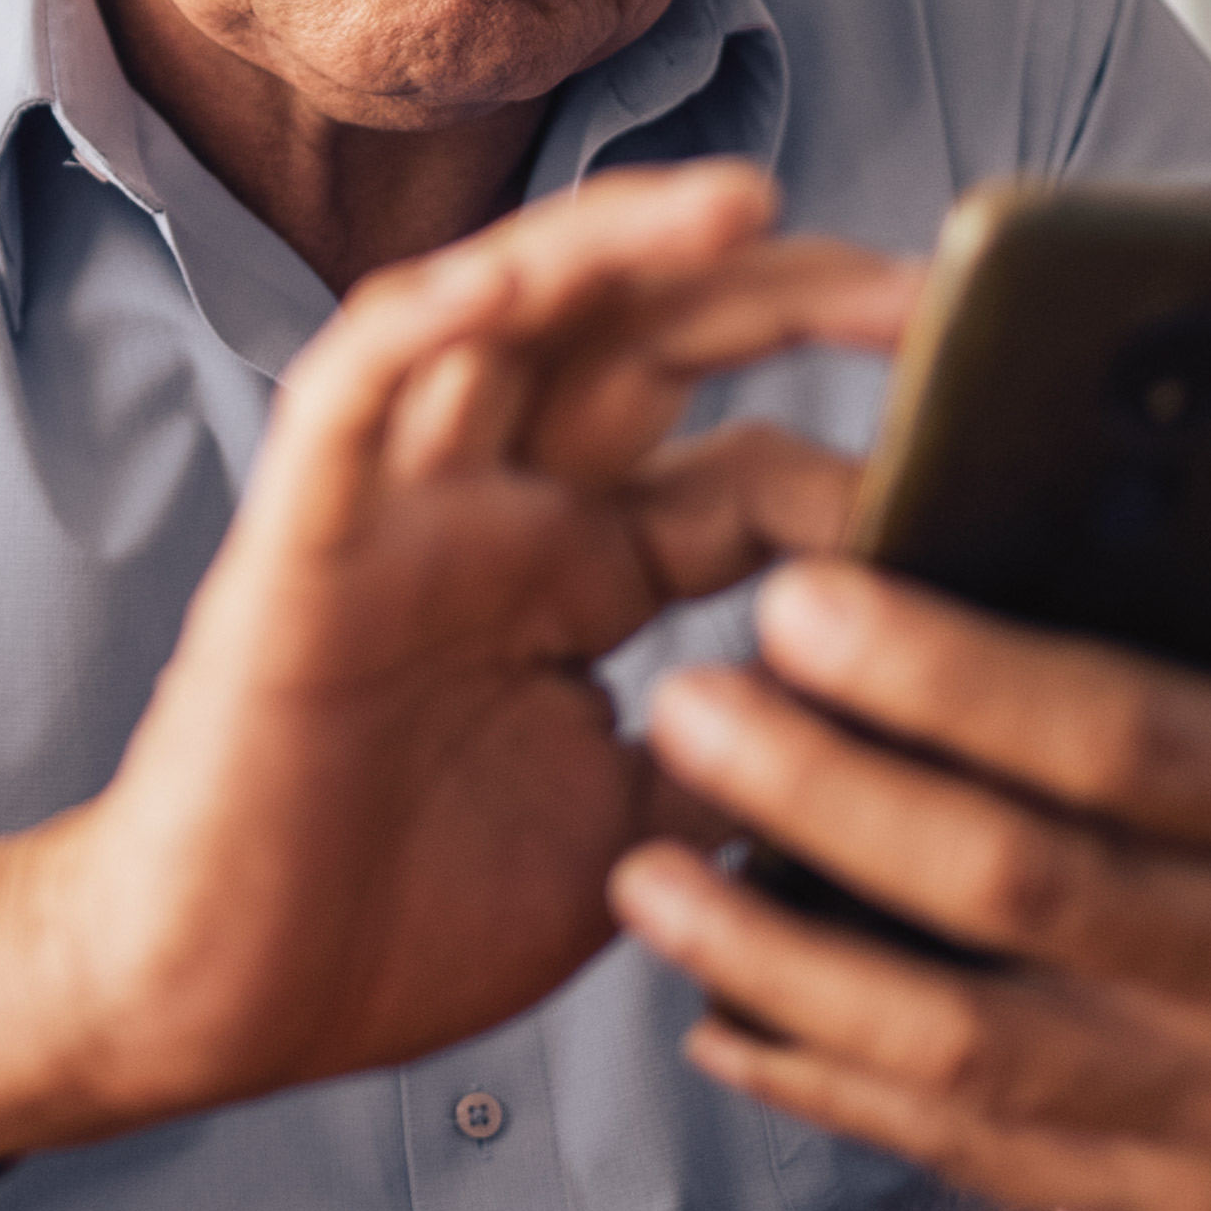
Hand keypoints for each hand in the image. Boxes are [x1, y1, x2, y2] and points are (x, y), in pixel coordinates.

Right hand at [0, 161, 911, 1179]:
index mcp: (581, 577)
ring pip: (506, 324)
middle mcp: (500, 515)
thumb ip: (745, 747)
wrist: (218, 1006)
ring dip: (617, 250)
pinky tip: (512, 277)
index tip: (992, 464)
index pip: (746, 469)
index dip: (866, 457)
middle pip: (646, 348)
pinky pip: (351, 394)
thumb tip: (910, 711)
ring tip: (748, 204)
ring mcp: (401, 517)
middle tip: (930, 293)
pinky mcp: (304, 546)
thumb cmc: (398, 922)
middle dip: (785, 299)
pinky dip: (424, 321)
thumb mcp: (639, 833)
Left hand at [609, 372, 1210, 1210]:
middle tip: (684, 703)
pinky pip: (955, 1146)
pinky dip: (817, 1076)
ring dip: (779, 956)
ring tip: (645, 868)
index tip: (795, 597)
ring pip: (962, 1043)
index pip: (1126, 737)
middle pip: (1020, 887)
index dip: (950, 675)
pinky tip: (707, 1005)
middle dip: (829, 794)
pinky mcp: (1161, 1200)